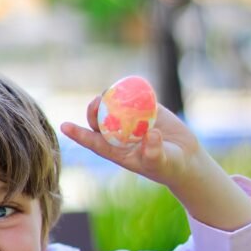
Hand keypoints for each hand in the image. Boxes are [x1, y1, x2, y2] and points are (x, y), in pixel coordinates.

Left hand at [60, 99, 199, 188]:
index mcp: (116, 150)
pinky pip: (135, 97)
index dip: (78, 134)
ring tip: (110, 91)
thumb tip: (150, 134)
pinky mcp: (147, 109)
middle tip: (98, 101)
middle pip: (99, 119)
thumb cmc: (169, 166)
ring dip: (109, 96)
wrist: (187, 158)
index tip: (64, 126)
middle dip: (94, 109)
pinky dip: (131, 89)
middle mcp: (120, 134)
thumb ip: (154, 152)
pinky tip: (129, 83)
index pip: (93, 141)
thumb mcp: (161, 162)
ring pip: (114, 105)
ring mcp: (132, 120)